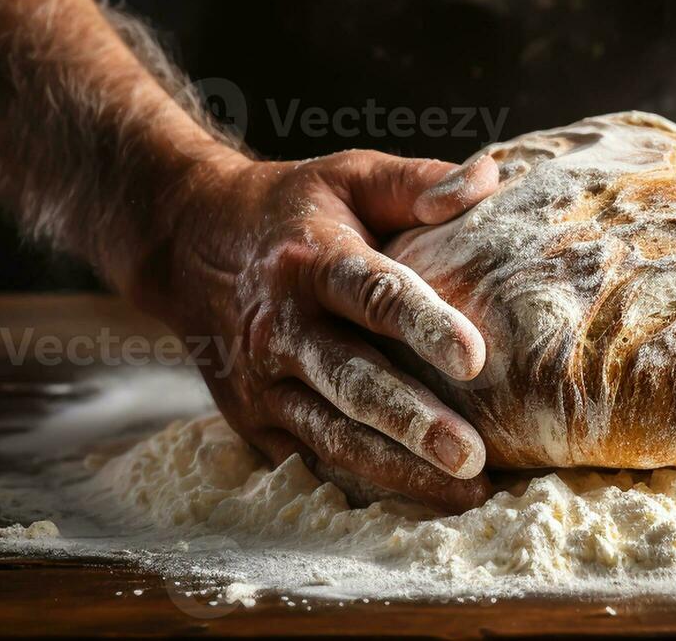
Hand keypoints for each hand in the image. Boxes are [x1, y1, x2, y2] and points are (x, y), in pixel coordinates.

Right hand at [141, 149, 500, 511]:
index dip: (423, 324)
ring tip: (465, 491)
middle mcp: (281, 326)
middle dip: (411, 422)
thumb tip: (487, 180)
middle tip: (472, 456)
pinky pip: (311, 458)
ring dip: (397, 467)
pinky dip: (363, 483)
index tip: (474, 357)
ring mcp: (261, 380)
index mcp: (312, 260)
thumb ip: (419, 182)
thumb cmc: (295, 209)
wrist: (188, 243)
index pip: (371, 294)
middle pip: (351, 380)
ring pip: (331, 434)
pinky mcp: (253, 418)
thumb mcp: (350, 175)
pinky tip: (420, 500)